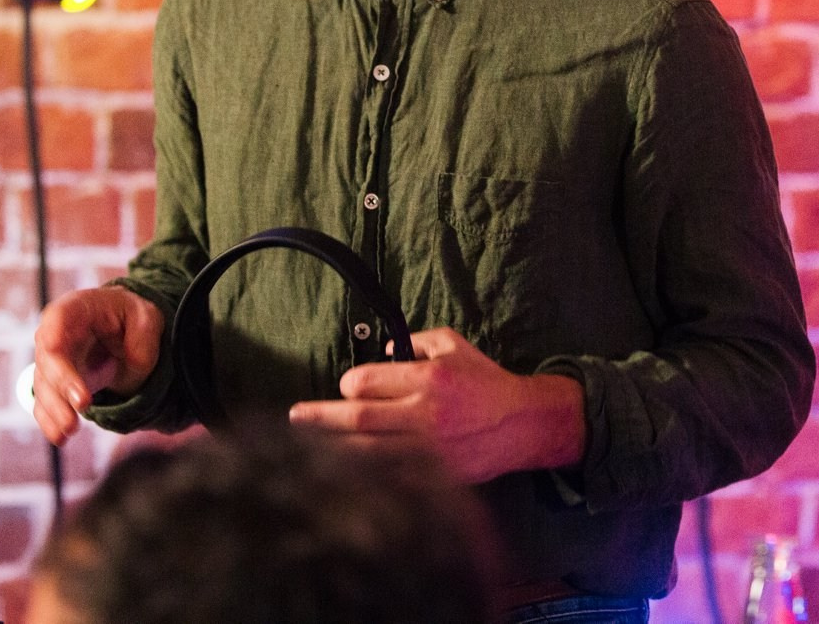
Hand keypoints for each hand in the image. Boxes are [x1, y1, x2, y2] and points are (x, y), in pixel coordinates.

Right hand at [32, 285, 165, 444]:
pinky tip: (60, 437)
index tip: (61, 357)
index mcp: (75, 310)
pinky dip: (50, 421)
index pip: (57, 320)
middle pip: (48, 359)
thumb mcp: (147, 317)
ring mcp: (51, 362)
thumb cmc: (130, 317)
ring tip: (69, 431)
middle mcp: (54, 334)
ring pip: (44, 386)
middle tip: (83, 406)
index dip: (55, 339)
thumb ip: (143, 337)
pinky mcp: (54, 385)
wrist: (119, 330)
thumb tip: (133, 365)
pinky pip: (45, 404)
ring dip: (55, 410)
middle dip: (60, 386)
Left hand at [287, 327, 584, 482]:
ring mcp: (429, 450)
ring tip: (305, 447)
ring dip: (333, 450)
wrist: (523, 424)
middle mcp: (424, 415)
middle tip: (295, 416)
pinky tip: (343, 472)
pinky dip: (363, 474)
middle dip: (319, 418)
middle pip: (357, 419)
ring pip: (367, 452)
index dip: (349, 383)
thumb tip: (381, 353)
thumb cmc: (485, 380)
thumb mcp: (454, 345)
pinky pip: (389, 476)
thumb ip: (415, 342)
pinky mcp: (435, 475)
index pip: (366, 382)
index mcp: (428, 379)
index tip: (348, 386)